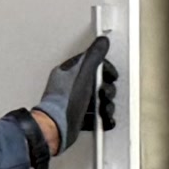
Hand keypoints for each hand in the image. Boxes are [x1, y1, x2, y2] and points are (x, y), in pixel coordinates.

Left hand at [27, 31, 115, 168]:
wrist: (57, 127)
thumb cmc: (66, 101)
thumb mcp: (83, 74)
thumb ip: (94, 56)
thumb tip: (102, 41)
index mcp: (68, 72)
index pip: (91, 64)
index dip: (105, 69)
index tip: (111, 76)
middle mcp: (70, 86)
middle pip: (97, 83)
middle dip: (107, 90)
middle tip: (104, 95)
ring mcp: (73, 102)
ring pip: (97, 100)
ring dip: (106, 105)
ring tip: (104, 110)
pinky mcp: (77, 117)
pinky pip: (94, 115)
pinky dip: (102, 118)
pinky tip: (105, 119)